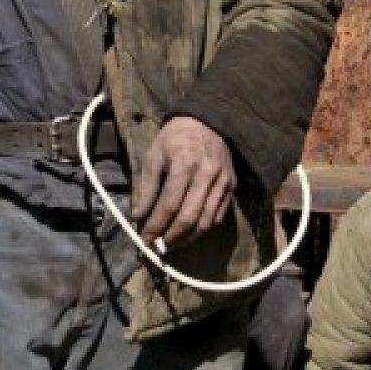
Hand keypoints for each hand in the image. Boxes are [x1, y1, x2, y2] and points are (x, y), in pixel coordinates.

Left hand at [132, 117, 236, 250]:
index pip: (169, 204)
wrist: (208, 121)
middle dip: (171, 237)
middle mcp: (206, 175)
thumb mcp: (154, 155)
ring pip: (206, 222)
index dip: (156, 226)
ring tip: (172, 245)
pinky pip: (218, 217)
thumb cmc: (175, 138)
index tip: (145, 239)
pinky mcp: (231, 187)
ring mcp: (222, 182)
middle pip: (189, 217)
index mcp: (184, 164)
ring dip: (187, 239)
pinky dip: (203, 230)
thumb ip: (147, 186)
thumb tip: (139, 216)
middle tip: (158, 248)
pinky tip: (189, 234)